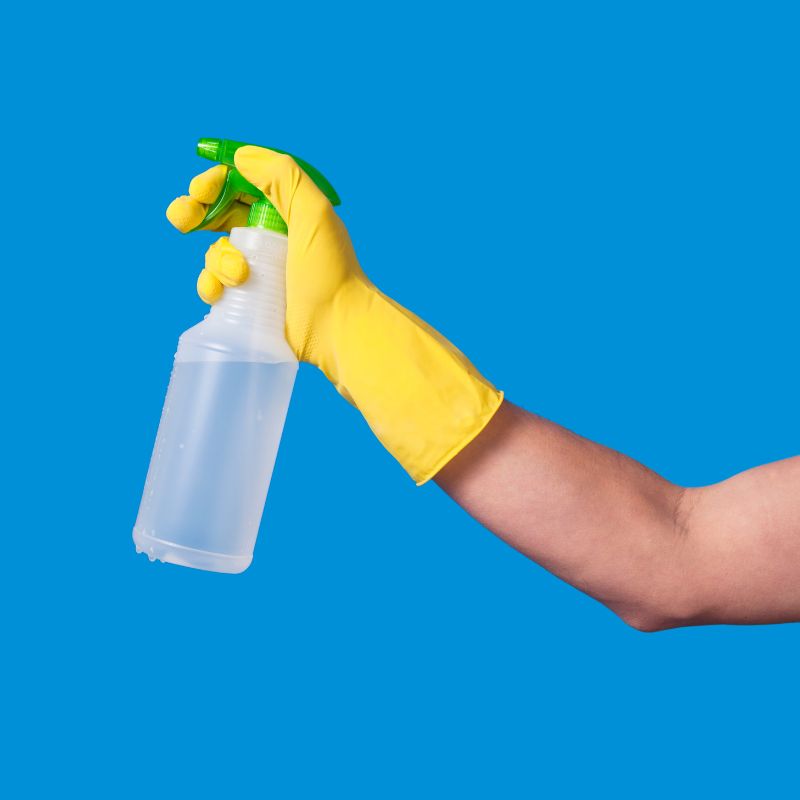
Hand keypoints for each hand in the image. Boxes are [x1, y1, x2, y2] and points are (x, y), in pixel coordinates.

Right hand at [166, 146, 366, 365]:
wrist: (338, 328)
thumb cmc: (331, 272)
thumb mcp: (314, 214)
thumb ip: (283, 178)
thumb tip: (241, 157)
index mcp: (286, 212)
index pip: (240, 185)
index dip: (215, 183)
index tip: (201, 190)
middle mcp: (270, 238)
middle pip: (219, 215)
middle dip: (194, 213)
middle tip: (183, 219)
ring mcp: (258, 271)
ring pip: (215, 252)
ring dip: (216, 259)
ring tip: (239, 275)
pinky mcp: (249, 301)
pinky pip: (215, 286)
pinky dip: (209, 286)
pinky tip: (218, 293)